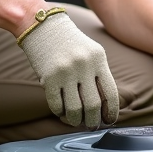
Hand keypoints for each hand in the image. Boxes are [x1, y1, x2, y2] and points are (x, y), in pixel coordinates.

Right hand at [18, 10, 118, 128]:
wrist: (41, 25)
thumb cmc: (68, 41)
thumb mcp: (90, 51)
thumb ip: (99, 73)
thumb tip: (105, 103)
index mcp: (98, 59)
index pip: (110, 93)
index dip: (111, 112)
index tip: (109, 121)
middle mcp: (84, 66)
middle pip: (93, 105)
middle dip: (93, 121)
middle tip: (91, 126)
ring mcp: (66, 72)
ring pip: (74, 109)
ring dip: (75, 120)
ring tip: (76, 121)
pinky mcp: (48, 77)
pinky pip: (56, 105)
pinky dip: (60, 113)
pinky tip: (61, 112)